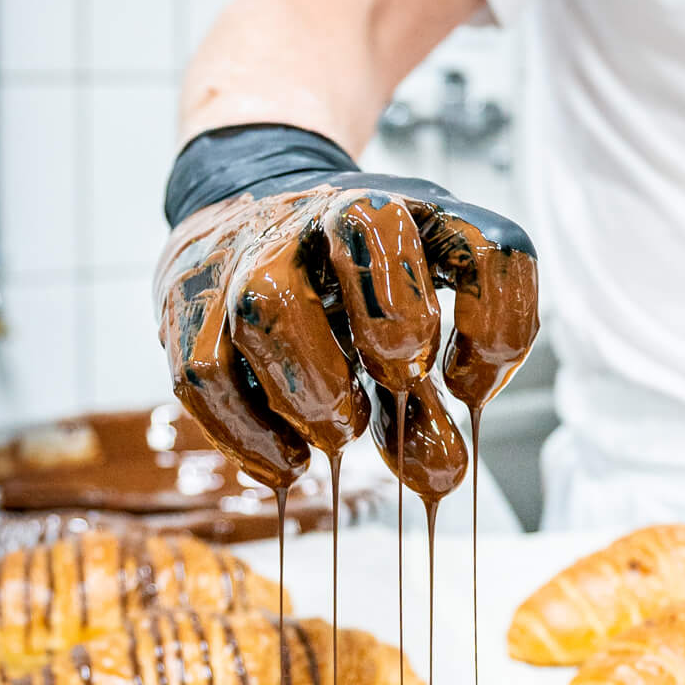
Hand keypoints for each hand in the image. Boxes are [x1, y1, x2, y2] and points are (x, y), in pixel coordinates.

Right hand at [155, 125, 537, 499]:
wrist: (246, 205)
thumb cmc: (350, 280)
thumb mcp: (413, 313)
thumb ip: (434, 396)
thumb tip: (442, 479)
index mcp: (415, 213)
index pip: (488, 245)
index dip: (497, 329)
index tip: (467, 385)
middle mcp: (330, 210)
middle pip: (367, 224)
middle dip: (394, 320)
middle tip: (401, 380)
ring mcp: (251, 247)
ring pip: (267, 303)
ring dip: (313, 391)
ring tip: (337, 434)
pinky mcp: (188, 297)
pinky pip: (202, 371)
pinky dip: (249, 436)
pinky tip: (287, 462)